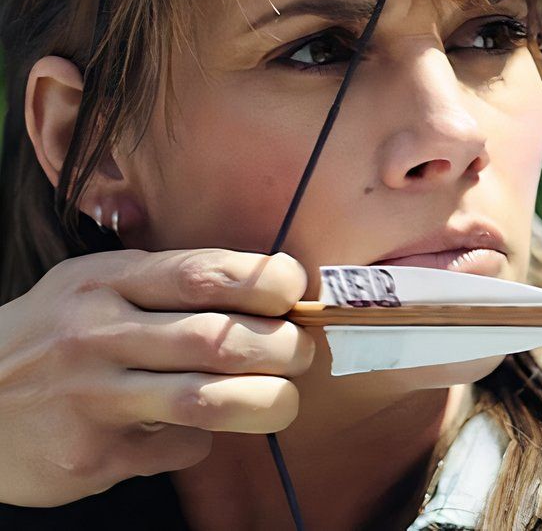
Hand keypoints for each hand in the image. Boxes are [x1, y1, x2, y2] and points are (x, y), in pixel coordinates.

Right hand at [0, 249, 312, 506]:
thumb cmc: (54, 341)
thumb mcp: (93, 290)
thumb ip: (168, 288)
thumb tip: (276, 295)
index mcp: (103, 282)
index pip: (201, 273)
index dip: (264, 280)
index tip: (293, 292)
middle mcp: (94, 335)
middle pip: (217, 338)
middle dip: (281, 347)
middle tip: (300, 354)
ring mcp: (89, 397)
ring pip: (207, 401)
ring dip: (267, 402)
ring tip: (282, 401)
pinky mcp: (90, 454)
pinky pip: (178, 448)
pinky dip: (201, 441)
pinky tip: (191, 432)